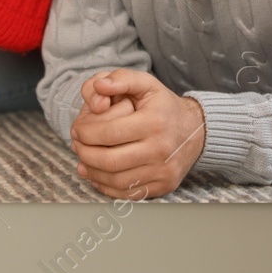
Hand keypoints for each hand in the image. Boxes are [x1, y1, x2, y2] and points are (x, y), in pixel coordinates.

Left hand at [70, 70, 206, 198]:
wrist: (195, 130)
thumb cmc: (164, 106)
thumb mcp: (146, 83)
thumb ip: (121, 78)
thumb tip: (99, 86)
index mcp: (154, 122)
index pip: (109, 132)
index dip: (85, 133)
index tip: (77, 129)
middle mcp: (160, 149)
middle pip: (110, 160)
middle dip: (85, 153)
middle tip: (76, 145)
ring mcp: (163, 171)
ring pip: (116, 180)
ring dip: (92, 172)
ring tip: (83, 160)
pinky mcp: (163, 186)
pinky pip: (128, 194)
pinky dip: (107, 188)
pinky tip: (97, 176)